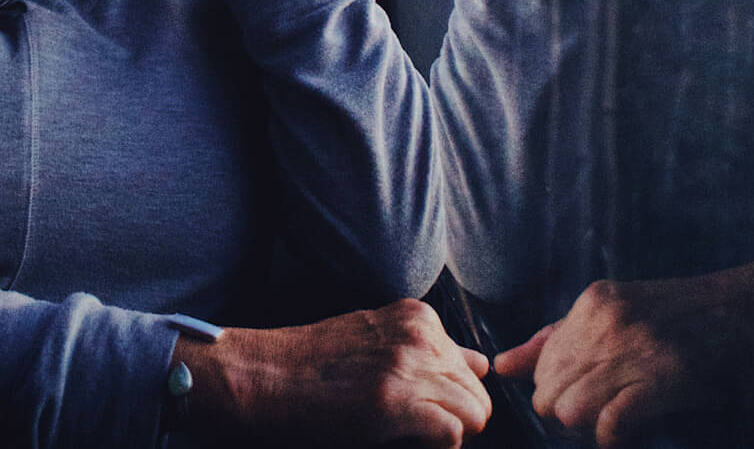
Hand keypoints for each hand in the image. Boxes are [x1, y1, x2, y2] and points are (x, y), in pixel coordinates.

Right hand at [184, 299, 491, 446]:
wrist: (270, 375)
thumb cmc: (319, 362)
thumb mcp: (381, 339)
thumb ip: (436, 350)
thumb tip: (483, 363)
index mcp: (419, 317)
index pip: (472, 367)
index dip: (451, 395)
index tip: (419, 404)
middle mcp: (421, 336)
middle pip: (478, 393)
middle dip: (458, 416)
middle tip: (414, 426)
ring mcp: (409, 367)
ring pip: (476, 413)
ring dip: (449, 431)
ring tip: (409, 432)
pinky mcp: (397, 403)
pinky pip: (454, 433)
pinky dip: (438, 445)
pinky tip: (405, 439)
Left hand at [491, 246, 753, 446]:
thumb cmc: (691, 318)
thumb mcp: (618, 314)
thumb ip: (556, 338)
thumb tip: (502, 367)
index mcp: (592, 304)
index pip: (541, 368)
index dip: (559, 395)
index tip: (593, 400)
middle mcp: (605, 321)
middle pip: (549, 394)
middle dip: (569, 418)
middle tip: (607, 417)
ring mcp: (634, 347)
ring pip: (571, 412)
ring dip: (591, 430)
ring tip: (619, 423)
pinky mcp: (663, 376)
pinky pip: (610, 425)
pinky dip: (615, 439)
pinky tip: (636, 432)